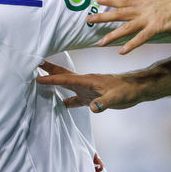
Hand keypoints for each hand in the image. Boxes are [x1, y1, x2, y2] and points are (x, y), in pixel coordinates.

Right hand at [36, 59, 164, 113]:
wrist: (137, 89)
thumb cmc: (127, 91)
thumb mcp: (117, 97)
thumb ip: (104, 102)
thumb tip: (92, 107)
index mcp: (88, 80)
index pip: (66, 79)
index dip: (51, 78)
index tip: (37, 76)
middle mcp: (84, 82)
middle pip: (62, 75)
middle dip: (48, 70)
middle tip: (33, 63)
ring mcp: (87, 89)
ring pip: (66, 84)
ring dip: (54, 82)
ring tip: (40, 79)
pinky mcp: (91, 97)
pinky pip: (74, 97)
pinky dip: (65, 99)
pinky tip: (58, 103)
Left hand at [87, 0, 170, 53]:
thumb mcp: (166, 8)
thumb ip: (158, 17)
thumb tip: (160, 26)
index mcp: (146, 4)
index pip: (124, 1)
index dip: (110, 0)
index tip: (98, 0)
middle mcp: (144, 10)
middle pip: (119, 13)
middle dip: (102, 16)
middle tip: (88, 19)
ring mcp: (150, 18)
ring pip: (126, 27)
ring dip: (112, 35)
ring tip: (99, 42)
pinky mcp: (157, 27)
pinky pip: (141, 38)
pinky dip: (131, 45)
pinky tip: (122, 51)